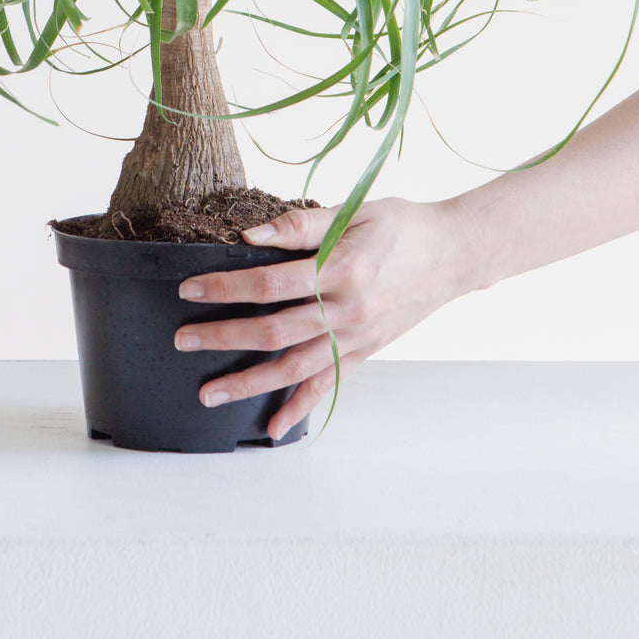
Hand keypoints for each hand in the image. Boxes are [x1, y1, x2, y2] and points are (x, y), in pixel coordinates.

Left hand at [174, 197, 475, 439]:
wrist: (455, 253)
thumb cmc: (403, 225)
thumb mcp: (354, 210)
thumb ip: (299, 226)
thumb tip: (249, 235)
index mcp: (343, 269)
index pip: (270, 283)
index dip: (226, 288)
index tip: (190, 289)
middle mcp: (349, 311)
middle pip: (274, 331)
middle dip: (223, 338)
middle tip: (183, 341)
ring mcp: (357, 337)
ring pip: (293, 368)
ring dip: (248, 383)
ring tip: (209, 393)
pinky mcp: (365, 352)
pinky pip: (327, 384)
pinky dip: (300, 408)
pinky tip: (273, 428)